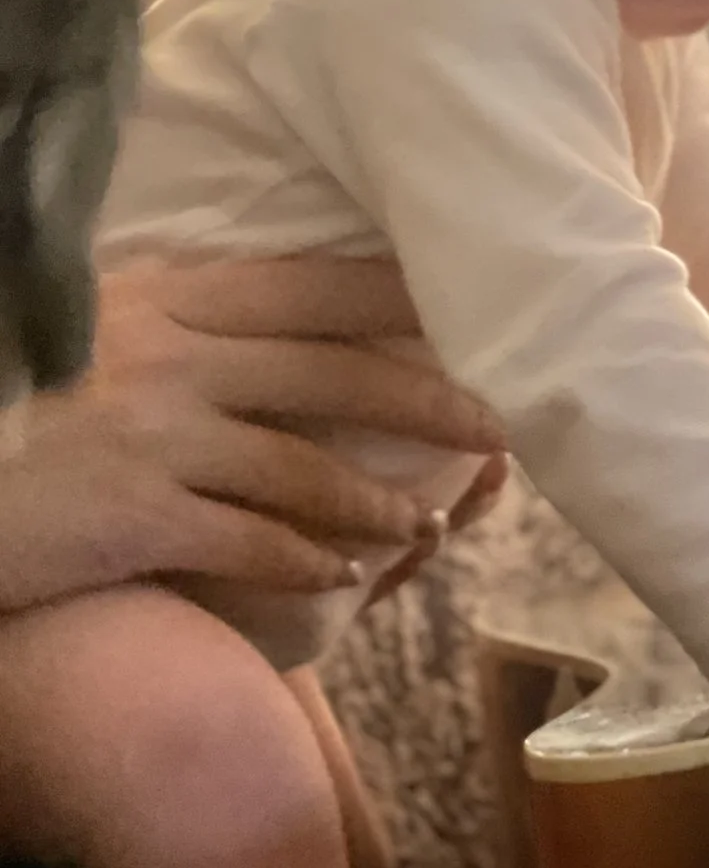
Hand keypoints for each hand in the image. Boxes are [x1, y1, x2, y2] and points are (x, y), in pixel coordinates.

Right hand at [0, 259, 503, 617]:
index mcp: (165, 297)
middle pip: (335, 371)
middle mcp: (167, 354)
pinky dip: (306, 560)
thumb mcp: (93, 333)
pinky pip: (249, 540)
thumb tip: (287, 331)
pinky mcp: (130, 514)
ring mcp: (149, 433)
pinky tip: (343, 578)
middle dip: (431, 401)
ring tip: (427, 530)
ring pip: (305, 466)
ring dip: (380, 503)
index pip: (313, 288)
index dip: (408, 302)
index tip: (486, 312)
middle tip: (502, 429)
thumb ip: (186, 326)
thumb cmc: (14, 407)